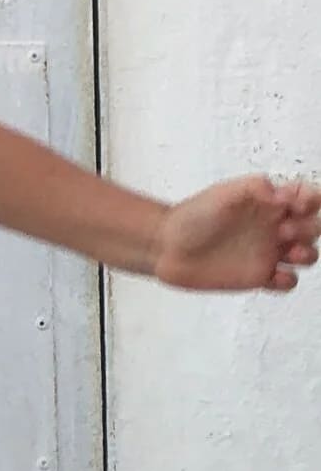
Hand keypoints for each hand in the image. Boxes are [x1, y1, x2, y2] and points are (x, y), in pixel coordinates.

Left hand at [155, 175, 319, 292]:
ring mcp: (266, 253)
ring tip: (290, 252)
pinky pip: (286, 282)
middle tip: (284, 230)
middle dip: (309, 228)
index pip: (307, 198)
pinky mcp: (256, 276)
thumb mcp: (224, 192)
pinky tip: (272, 274)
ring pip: (307, 255)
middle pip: (313, 227)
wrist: (165, 246)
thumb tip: (280, 195)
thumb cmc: (191, 217)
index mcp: (269, 204)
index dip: (311, 200)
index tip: (297, 205)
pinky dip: (288, 280)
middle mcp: (272, 228)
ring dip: (308, 253)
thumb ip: (255, 187)